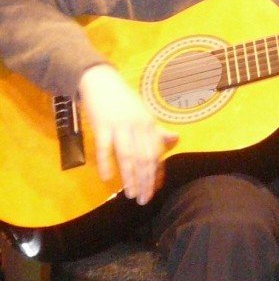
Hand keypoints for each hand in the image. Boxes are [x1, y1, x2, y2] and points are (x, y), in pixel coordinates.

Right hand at [78, 64, 177, 204]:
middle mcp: (137, 125)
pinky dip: (105, 163)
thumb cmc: (122, 100)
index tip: (153, 190)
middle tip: (143, 199)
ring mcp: (119, 125)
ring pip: (127, 155)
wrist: (101, 81)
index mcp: (148, 124)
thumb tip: (176, 139)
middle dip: (145, 181)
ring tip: (130, 194)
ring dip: (130, 176)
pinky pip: (104, 147)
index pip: (155, 153)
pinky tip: (107, 178)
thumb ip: (156, 130)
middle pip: (144, 157)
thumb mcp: (143, 114)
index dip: (155, 173)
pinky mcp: (102, 124)